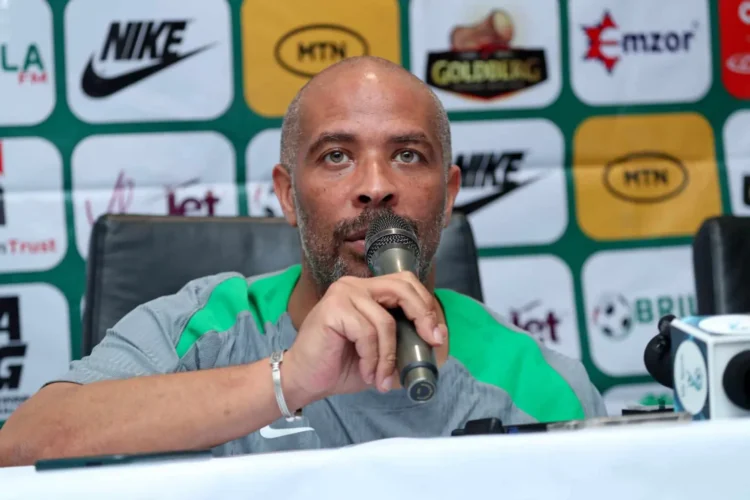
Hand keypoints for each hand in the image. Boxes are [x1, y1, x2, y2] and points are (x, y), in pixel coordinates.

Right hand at [284, 272, 446, 402]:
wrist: (305, 379)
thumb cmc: (340, 365)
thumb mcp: (382, 351)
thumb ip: (406, 340)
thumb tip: (439, 338)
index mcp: (368, 290)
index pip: (406, 284)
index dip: (426, 306)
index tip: (437, 335)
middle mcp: (355, 285)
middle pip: (402, 289)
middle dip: (422, 317)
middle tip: (430, 343)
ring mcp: (343, 294)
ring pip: (385, 322)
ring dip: (388, 357)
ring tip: (381, 379)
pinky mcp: (333, 309)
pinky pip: (367, 334)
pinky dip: (372, 359)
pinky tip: (366, 372)